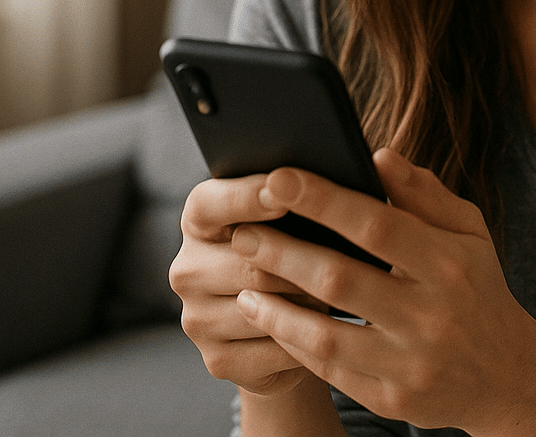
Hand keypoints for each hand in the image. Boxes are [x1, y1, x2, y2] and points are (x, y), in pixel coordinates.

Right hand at [170, 174, 324, 395]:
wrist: (295, 317)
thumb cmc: (303, 245)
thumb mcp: (298, 212)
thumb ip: (301, 191)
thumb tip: (338, 178)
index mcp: (200, 220)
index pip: (211, 204)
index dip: (247, 198)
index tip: (283, 193)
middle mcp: (187, 268)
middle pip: (248, 264)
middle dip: (302, 264)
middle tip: (346, 262)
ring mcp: (197, 319)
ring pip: (264, 309)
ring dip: (311, 304)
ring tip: (343, 295)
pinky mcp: (218, 359)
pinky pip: (274, 349)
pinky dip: (308, 340)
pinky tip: (328, 329)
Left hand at [229, 148, 535, 435]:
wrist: (507, 375)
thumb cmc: (477, 288)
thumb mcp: (469, 233)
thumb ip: (424, 195)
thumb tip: (378, 157)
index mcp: (451, 263)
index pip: (378, 225)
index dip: (323, 200)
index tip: (278, 178)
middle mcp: (432, 314)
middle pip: (340, 279)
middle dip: (282, 252)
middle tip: (241, 233)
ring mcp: (412, 362)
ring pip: (325, 335)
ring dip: (276, 306)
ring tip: (243, 282)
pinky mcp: (393, 399)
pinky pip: (330, 371)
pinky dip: (295, 342)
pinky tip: (273, 319)